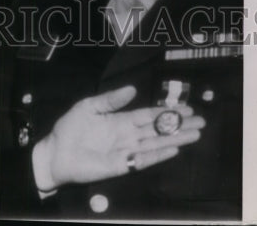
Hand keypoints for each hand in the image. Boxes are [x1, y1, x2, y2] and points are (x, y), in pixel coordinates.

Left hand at [32, 86, 204, 192]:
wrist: (56, 152)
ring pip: (156, 144)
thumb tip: (133, 89)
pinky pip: (143, 160)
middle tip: (200, 121)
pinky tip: (173, 149)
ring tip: (195, 134)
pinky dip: (158, 155)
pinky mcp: (121, 166)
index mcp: (120, 120)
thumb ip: (111, 99)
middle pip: (158, 130)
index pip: (149, 115)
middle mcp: (128, 136)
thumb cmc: (70, 128)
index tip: (186, 109)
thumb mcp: (90, 106)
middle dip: (179, 126)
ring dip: (176, 140)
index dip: (167, 112)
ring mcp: (126, 151)